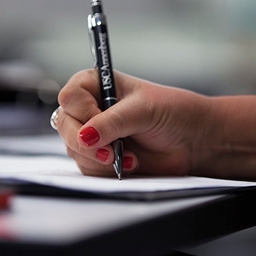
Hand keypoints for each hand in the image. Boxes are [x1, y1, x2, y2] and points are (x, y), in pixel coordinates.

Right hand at [55, 69, 210, 176]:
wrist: (191, 141)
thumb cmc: (173, 113)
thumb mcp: (143, 110)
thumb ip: (112, 121)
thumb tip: (85, 136)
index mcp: (98, 85)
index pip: (70, 96)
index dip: (83, 112)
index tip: (102, 122)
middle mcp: (92, 108)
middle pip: (65, 124)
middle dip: (85, 141)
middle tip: (109, 151)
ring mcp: (94, 133)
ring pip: (74, 148)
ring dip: (98, 158)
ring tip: (127, 156)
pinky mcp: (100, 155)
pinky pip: (87, 166)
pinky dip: (105, 169)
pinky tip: (129, 163)